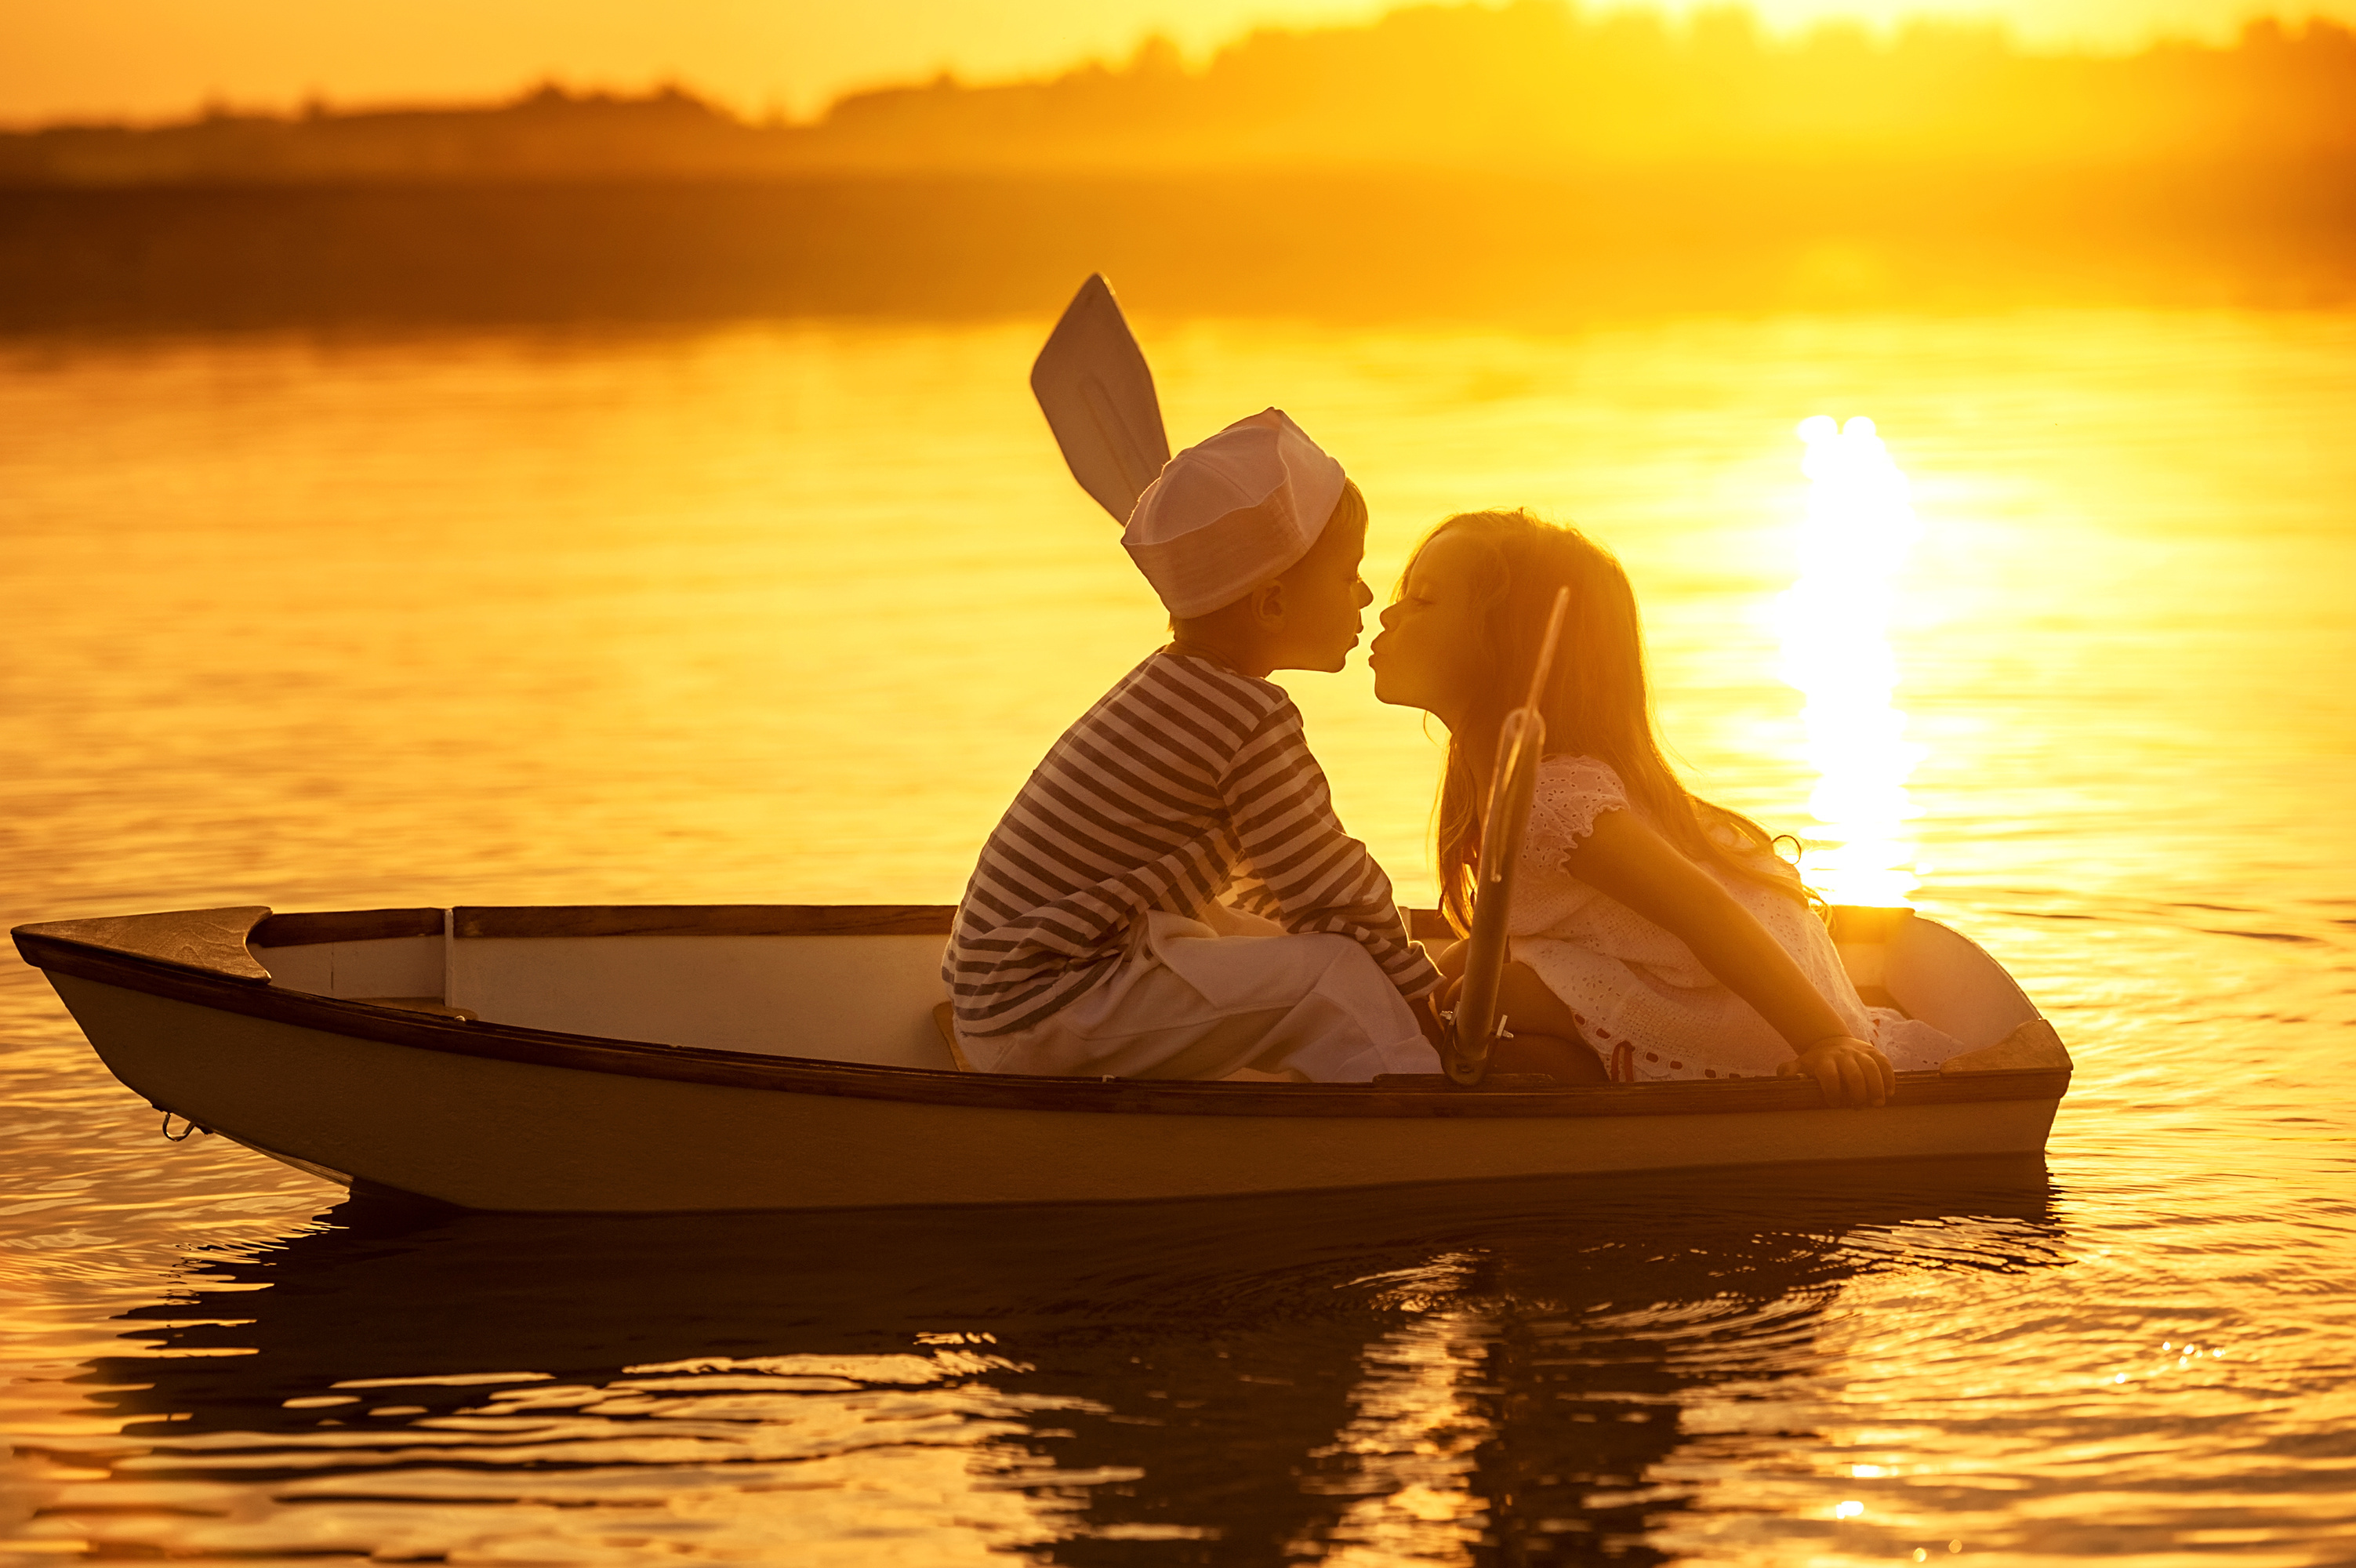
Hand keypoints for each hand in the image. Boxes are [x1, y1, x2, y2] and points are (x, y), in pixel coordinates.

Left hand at [1779, 1035, 1895, 1107]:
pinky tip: (1890, 1092)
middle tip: (1860, 1107)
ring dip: (1877, 1086)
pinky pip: (1884, 1063)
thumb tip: (1786, 1080)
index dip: (1832, 1091)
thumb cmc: (1815, 1062)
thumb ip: (1790, 1072)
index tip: (1835, 1105)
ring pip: (1871, 1067)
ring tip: (1878, 1103)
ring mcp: (1859, 1052)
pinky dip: (1889, 1077)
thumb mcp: (1799, 1065)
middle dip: (1858, 1092)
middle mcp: (1843, 1055)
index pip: (1829, 1075)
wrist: (1830, 1040)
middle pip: (1853, 1073)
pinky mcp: (1873, 1051)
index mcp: (1824, 1061)